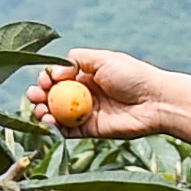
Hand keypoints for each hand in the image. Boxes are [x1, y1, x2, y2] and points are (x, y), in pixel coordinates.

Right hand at [34, 47, 183, 140]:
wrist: (155, 101)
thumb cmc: (133, 75)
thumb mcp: (103, 59)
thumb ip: (76, 60)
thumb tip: (55, 72)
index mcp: (86, 75)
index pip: (57, 77)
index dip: (47, 79)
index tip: (44, 80)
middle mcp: (83, 94)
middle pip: (52, 96)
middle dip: (39, 96)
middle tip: (35, 96)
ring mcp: (86, 113)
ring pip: (56, 115)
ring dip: (43, 112)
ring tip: (40, 110)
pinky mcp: (90, 130)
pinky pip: (67, 131)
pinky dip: (55, 129)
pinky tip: (49, 122)